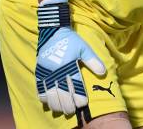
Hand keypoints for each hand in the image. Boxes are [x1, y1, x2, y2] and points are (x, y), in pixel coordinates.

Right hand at [35, 0, 105, 114]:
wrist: (53, 31)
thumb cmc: (71, 40)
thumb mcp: (84, 48)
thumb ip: (93, 61)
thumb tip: (102, 72)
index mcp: (69, 65)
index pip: (75, 85)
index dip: (79, 96)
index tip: (83, 104)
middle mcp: (57, 70)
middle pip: (62, 92)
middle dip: (67, 104)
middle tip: (71, 111)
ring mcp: (47, 71)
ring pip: (50, 93)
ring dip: (55, 103)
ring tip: (60, 110)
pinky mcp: (40, 71)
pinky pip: (39, 87)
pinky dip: (43, 96)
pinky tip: (47, 103)